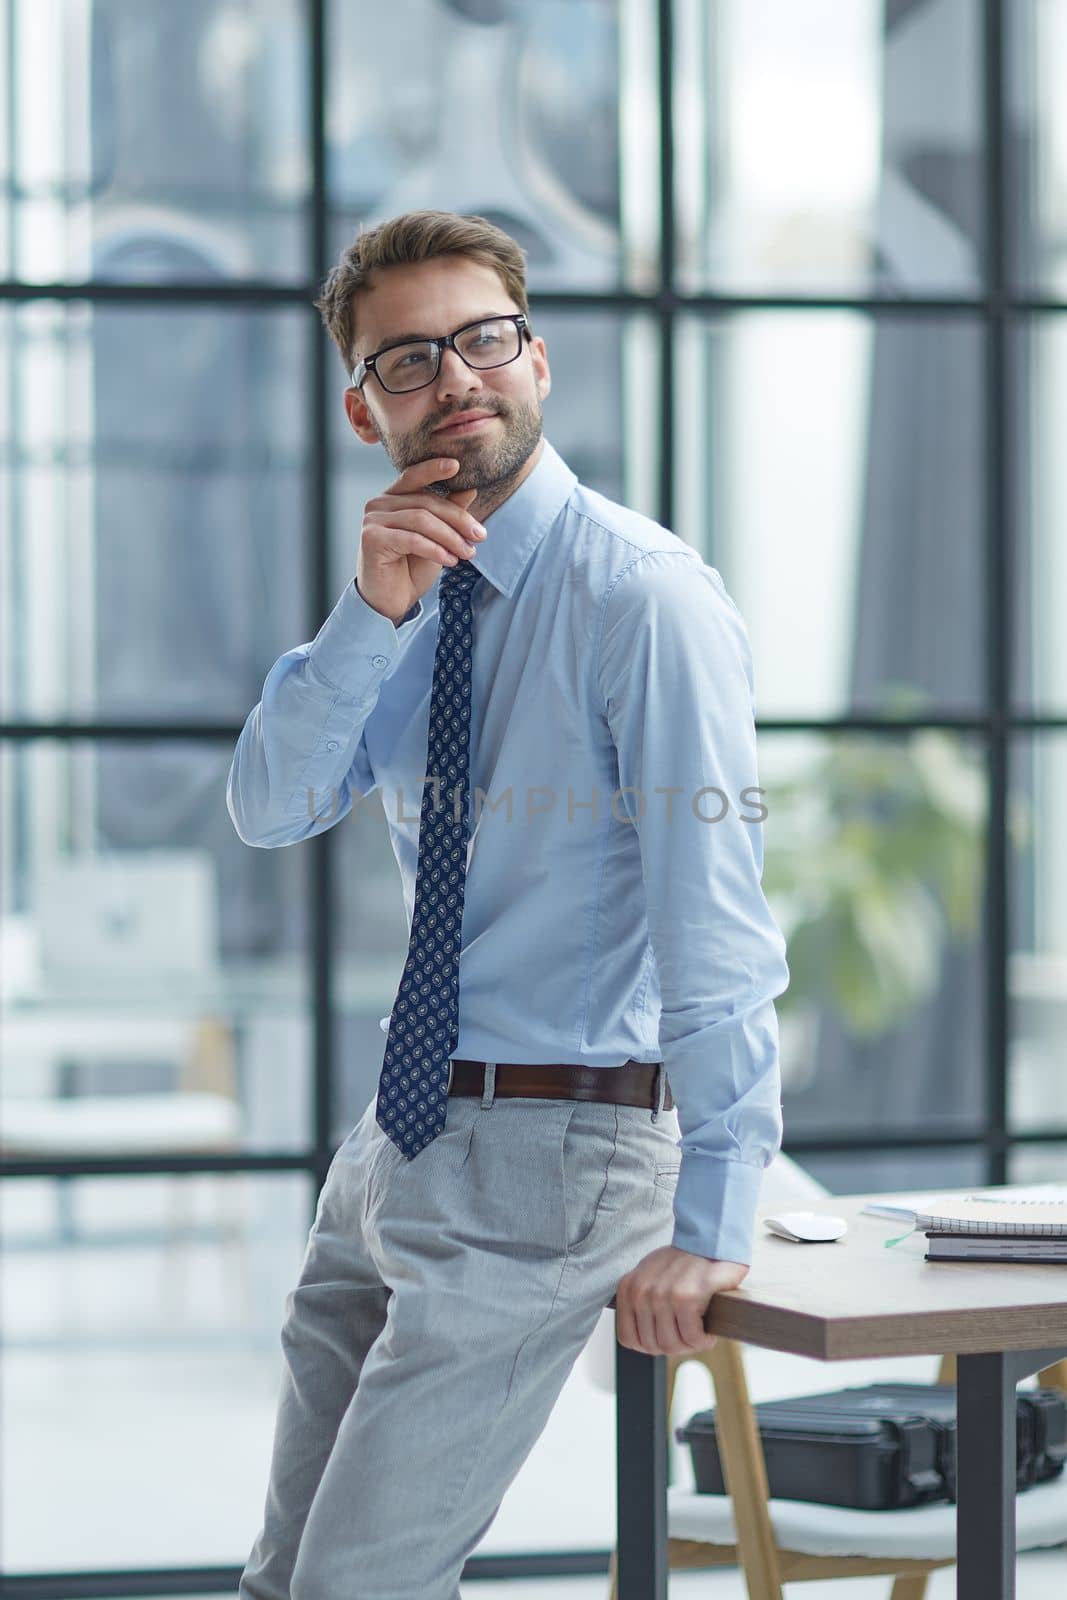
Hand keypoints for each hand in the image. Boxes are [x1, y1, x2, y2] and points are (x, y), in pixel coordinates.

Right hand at [356, 456, 487, 623]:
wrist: (389, 602)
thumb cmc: (410, 569)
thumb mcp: (437, 539)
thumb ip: (448, 513)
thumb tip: (470, 489)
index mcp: (393, 498)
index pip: (414, 476)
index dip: (434, 469)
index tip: (458, 465)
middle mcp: (378, 504)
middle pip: (426, 502)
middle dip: (457, 519)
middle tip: (479, 535)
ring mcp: (372, 521)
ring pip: (421, 520)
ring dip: (450, 537)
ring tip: (468, 553)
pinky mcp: (372, 539)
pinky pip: (411, 539)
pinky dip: (435, 549)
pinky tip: (450, 560)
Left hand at [614, 1245, 747, 1354]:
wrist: (711, 1240)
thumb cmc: (683, 1263)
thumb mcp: (650, 1277)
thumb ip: (639, 1303)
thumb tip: (641, 1341)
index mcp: (628, 1288)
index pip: (628, 1338)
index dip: (651, 1344)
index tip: (668, 1335)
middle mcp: (641, 1292)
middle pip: (652, 1346)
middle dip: (675, 1346)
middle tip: (690, 1334)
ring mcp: (662, 1294)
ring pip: (672, 1345)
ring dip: (691, 1345)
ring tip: (700, 1332)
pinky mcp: (686, 1297)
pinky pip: (692, 1337)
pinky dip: (704, 1339)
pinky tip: (708, 1329)